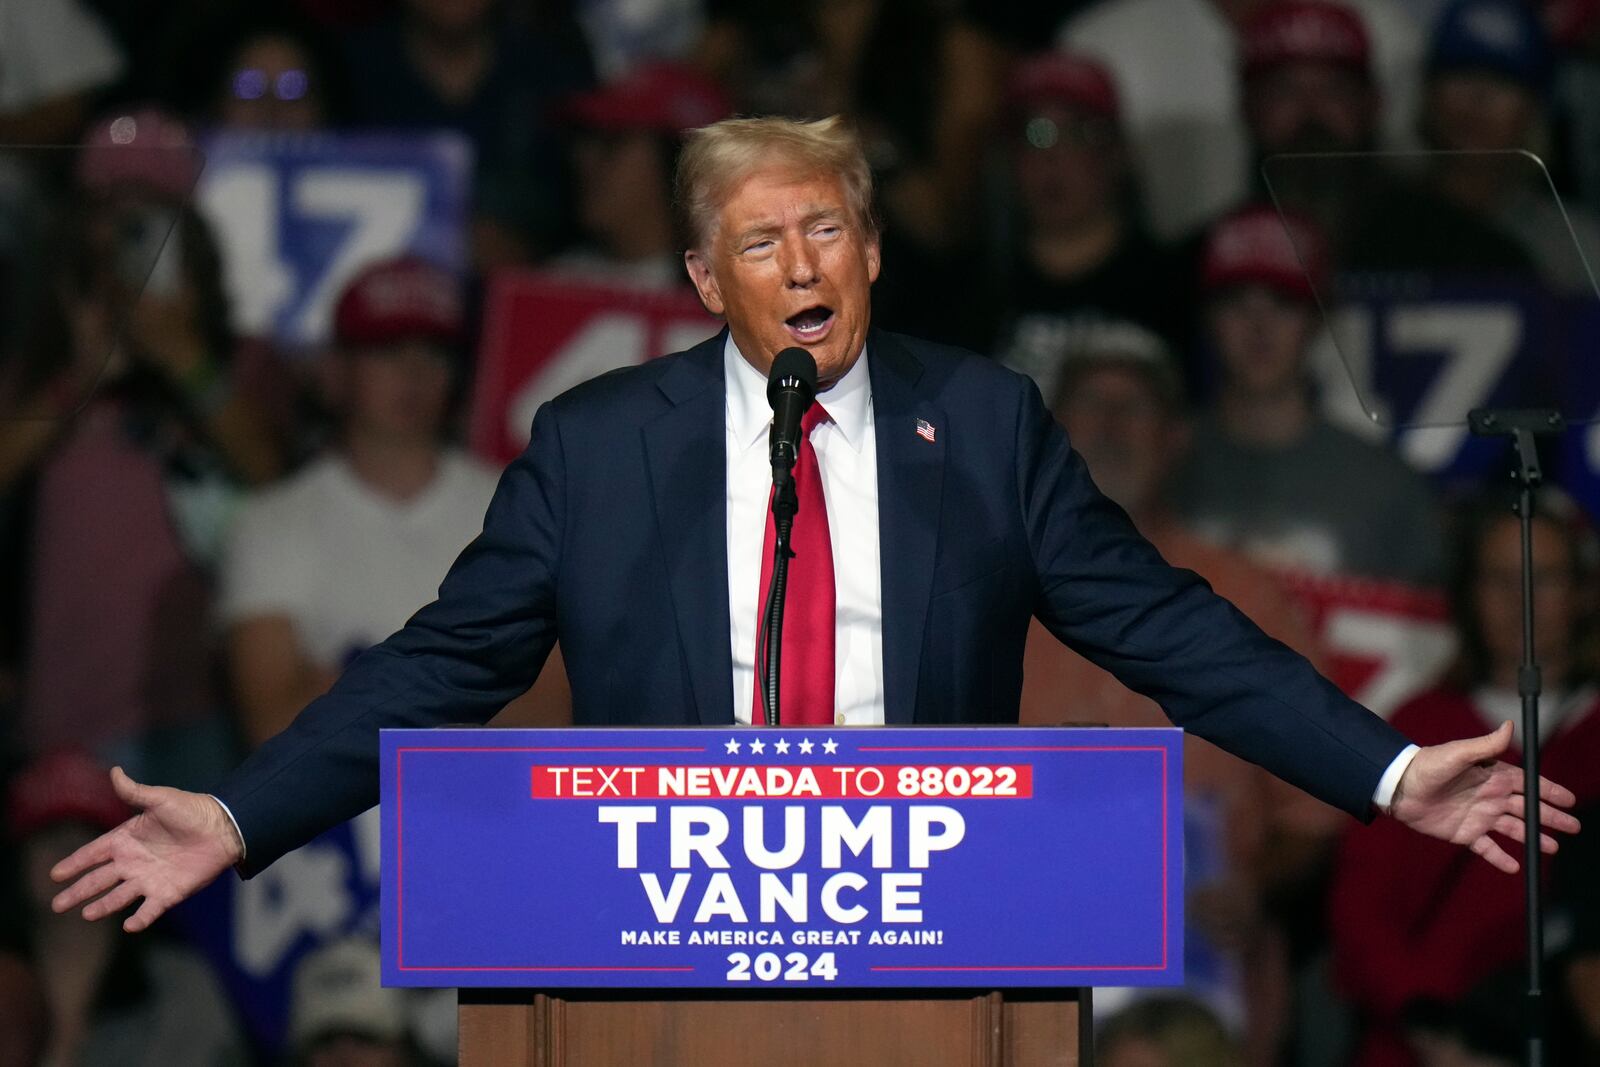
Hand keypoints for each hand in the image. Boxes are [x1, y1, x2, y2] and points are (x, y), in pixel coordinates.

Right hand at [49, 768, 243, 931]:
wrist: (224, 827)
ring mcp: (149, 879)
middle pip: (99, 880)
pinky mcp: (169, 892)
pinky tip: (128, 926)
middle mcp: (133, 862)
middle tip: (56, 904)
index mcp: (127, 839)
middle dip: (78, 892)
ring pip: (119, 897)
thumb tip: (114, 771)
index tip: (55, 874)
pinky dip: (140, 919)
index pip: (93, 853)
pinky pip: (150, 909)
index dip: (74, 863)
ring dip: (103, 906)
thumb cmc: (192, 810)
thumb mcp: (161, 799)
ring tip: (87, 914)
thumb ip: (135, 791)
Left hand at [1390, 721, 1580, 872]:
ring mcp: (1479, 816)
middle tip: (1573, 826)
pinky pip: (1486, 849)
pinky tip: (1514, 867)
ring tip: (1552, 848)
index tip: (1570, 799)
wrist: (1397, 788)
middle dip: (1551, 817)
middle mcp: (1490, 797)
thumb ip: (1486, 745)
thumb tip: (1510, 725)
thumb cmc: (1427, 765)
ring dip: (1533, 838)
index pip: (1529, 784)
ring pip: (1513, 829)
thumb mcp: (1458, 753)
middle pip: (1528, 809)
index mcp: (1493, 776)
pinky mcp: (1464, 834)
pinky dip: (1500, 858)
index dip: (1550, 792)